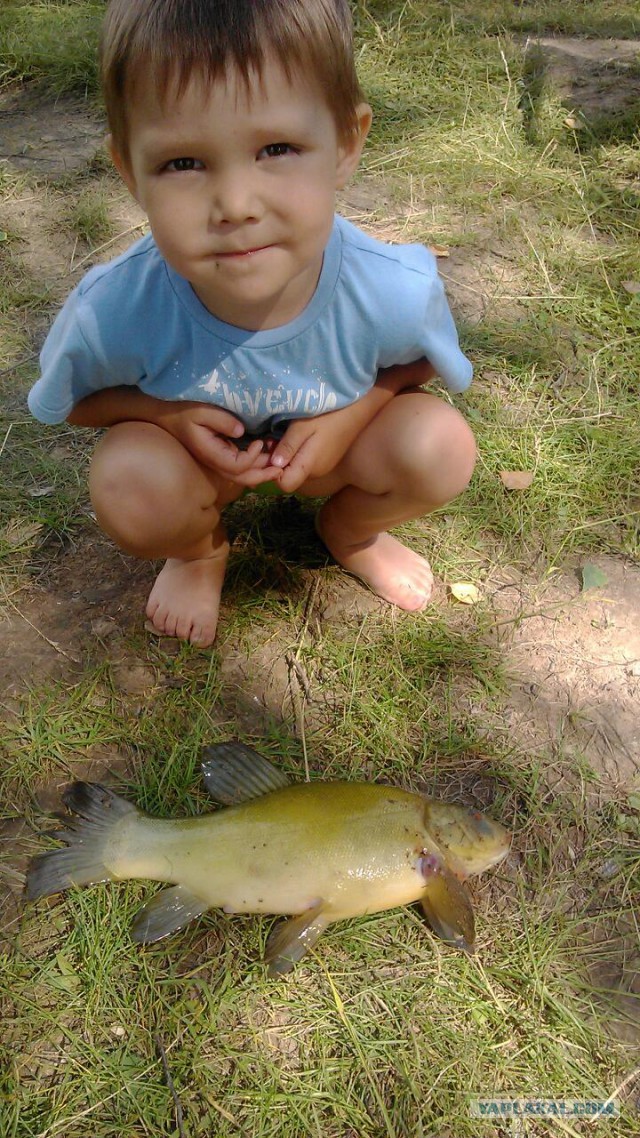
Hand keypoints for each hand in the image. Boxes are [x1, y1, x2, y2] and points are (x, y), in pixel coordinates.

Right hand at [150, 400, 272, 477]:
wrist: (166, 412)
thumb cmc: (183, 408)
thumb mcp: (202, 410)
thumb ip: (222, 420)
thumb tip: (242, 431)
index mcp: (209, 453)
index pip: (236, 466)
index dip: (251, 459)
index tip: (260, 443)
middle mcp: (214, 461)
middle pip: (242, 478)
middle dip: (263, 475)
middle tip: (281, 468)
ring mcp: (216, 460)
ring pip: (242, 475)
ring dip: (261, 471)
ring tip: (278, 463)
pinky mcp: (220, 454)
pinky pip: (239, 466)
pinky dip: (254, 464)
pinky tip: (266, 456)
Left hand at [257, 357, 438, 492]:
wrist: (361, 407)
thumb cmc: (329, 414)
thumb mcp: (303, 427)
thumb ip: (287, 447)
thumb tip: (272, 465)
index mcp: (310, 466)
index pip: (284, 484)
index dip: (271, 472)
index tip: (265, 454)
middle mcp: (317, 472)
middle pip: (288, 477)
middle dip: (275, 463)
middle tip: (267, 440)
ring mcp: (323, 465)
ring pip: (295, 469)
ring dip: (284, 456)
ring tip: (277, 435)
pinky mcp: (326, 458)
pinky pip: (304, 462)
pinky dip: (294, 452)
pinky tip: (292, 436)